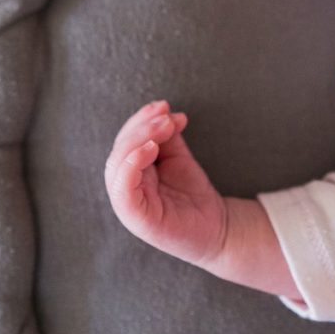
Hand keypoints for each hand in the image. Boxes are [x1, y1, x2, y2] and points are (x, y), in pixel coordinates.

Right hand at [104, 100, 227, 267]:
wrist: (217, 227)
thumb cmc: (193, 193)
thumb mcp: (177, 156)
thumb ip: (166, 135)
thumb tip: (163, 110)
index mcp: (130, 173)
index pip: (124, 141)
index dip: (140, 120)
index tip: (164, 107)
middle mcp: (124, 188)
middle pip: (119, 150)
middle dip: (141, 126)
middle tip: (166, 116)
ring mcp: (128, 204)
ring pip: (117, 166)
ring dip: (139, 139)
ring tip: (165, 126)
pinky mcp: (136, 218)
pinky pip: (123, 190)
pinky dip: (131, 165)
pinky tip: (150, 148)